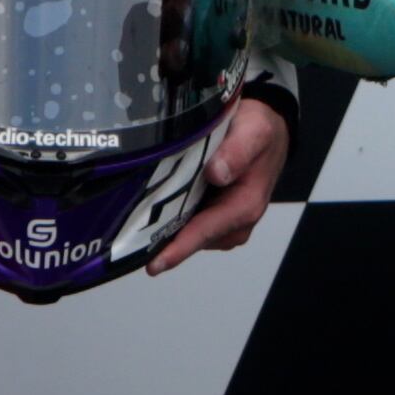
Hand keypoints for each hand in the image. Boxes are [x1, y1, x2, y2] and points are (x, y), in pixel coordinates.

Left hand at [146, 95, 293, 271]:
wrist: (266, 136)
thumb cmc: (260, 134)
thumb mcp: (254, 131)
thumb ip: (238, 151)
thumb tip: (217, 172)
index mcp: (245, 206)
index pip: (206, 232)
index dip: (179, 249)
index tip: (155, 263)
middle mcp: (235, 223)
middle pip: (191, 238)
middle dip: (161, 239)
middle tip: (128, 235)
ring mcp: (222, 224)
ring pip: (185, 233)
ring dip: (164, 228)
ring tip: (137, 215)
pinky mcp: (211, 219)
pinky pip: (186, 224)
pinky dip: (170, 218)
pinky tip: (154, 206)